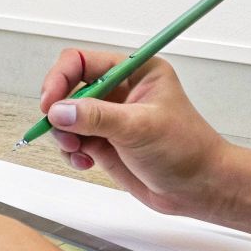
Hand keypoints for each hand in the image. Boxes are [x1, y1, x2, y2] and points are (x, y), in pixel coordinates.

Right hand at [39, 49, 232, 218]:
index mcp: (134, 72)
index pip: (81, 62)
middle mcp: (119, 90)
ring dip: (63, 134)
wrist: (200, 189)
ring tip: (79, 150)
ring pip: (66, 116)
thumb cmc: (187, 151)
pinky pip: (72, 139)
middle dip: (60, 111)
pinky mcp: (104, 141)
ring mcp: (110, 116)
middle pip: (68, 88)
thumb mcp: (140, 127)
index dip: (60, 79)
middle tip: (62, 131)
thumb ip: (97, 117)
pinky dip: (71, 151)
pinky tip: (86, 162)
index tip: (50, 104)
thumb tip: (58, 111)